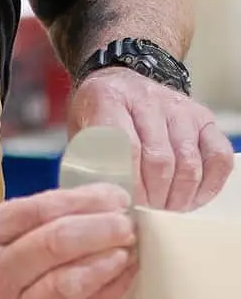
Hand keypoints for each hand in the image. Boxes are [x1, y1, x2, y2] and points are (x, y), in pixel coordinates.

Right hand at [0, 184, 137, 298]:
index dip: (85, 201)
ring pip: (68, 283)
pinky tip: (122, 277)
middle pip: (56, 244)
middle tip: (127, 222)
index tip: (115, 196)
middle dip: (101, 229)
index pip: (40, 209)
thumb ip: (22, 221)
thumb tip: (90, 205)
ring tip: (130, 249)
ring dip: (107, 263)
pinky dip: (106, 293)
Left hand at [69, 68, 233, 210]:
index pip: (125, 147)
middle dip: (154, 198)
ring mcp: (179, 107)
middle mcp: (147, 99)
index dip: (129, 184)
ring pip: (188, 162)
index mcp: (108, 98)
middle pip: (160, 160)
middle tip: (146, 216)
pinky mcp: (203, 118)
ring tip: (165, 212)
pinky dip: (208, 186)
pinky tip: (190, 200)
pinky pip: (218, 157)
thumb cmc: (97, 116)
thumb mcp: (79, 134)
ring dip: (178, 197)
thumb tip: (100, 207)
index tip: (126, 206)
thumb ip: (86, 166)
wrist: (118, 82)